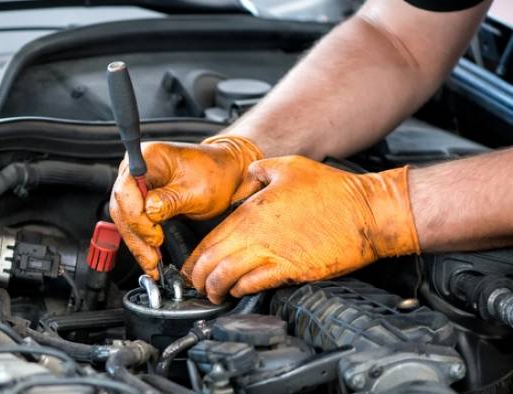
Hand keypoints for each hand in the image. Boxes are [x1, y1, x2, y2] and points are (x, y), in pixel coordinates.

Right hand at [109, 135, 262, 279]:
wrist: (224, 173)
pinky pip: (133, 222)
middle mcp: (136, 169)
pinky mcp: (140, 199)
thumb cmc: (215, 174)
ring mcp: (136, 184)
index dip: (137, 217)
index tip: (154, 236)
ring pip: (124, 219)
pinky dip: (141, 240)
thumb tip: (149, 212)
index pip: (127, 189)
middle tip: (151, 258)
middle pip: (122, 207)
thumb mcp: (198, 190)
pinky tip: (149, 256)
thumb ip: (171, 200)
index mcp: (148, 157)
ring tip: (151, 263)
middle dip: (136, 236)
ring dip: (137, 243)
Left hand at [181, 156, 420, 303]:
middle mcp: (257, 235)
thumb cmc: (332, 190)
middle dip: (198, 278)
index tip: (190, 266)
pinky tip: (239, 290)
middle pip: (212, 262)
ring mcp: (274, 254)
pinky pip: (256, 284)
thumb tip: (244, 178)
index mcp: (251, 211)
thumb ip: (257, 172)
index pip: (209, 239)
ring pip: (228, 277)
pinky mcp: (293, 270)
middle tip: (195, 285)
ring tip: (213, 293)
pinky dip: (242, 289)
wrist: (368, 213)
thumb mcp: (287, 166)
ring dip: (216, 288)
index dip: (194, 257)